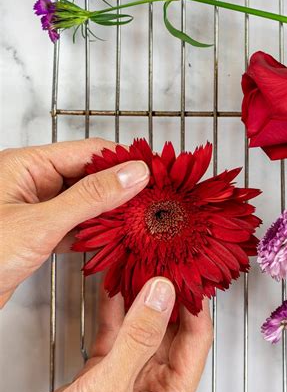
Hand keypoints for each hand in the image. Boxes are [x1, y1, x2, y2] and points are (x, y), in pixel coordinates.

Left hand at [0, 139, 149, 306]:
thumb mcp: (40, 224)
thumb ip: (90, 198)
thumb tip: (132, 174)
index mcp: (25, 165)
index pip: (88, 152)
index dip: (123, 160)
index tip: (154, 172)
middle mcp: (30, 182)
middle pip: (87, 175)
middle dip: (119, 187)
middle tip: (153, 199)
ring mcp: (32, 209)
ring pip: (82, 202)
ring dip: (108, 212)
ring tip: (140, 219)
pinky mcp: (33, 235)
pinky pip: (71, 225)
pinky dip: (91, 232)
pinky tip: (111, 240)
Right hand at [2, 277, 212, 391]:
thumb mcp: (110, 391)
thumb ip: (138, 338)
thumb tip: (163, 294)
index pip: (197, 340)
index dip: (194, 304)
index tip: (187, 272)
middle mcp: (153, 389)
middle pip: (171, 330)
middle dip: (166, 296)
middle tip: (163, 261)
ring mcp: (126, 380)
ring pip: (141, 328)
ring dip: (139, 298)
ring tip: (140, 266)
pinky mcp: (100, 375)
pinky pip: (115, 334)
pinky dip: (113, 310)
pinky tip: (113, 287)